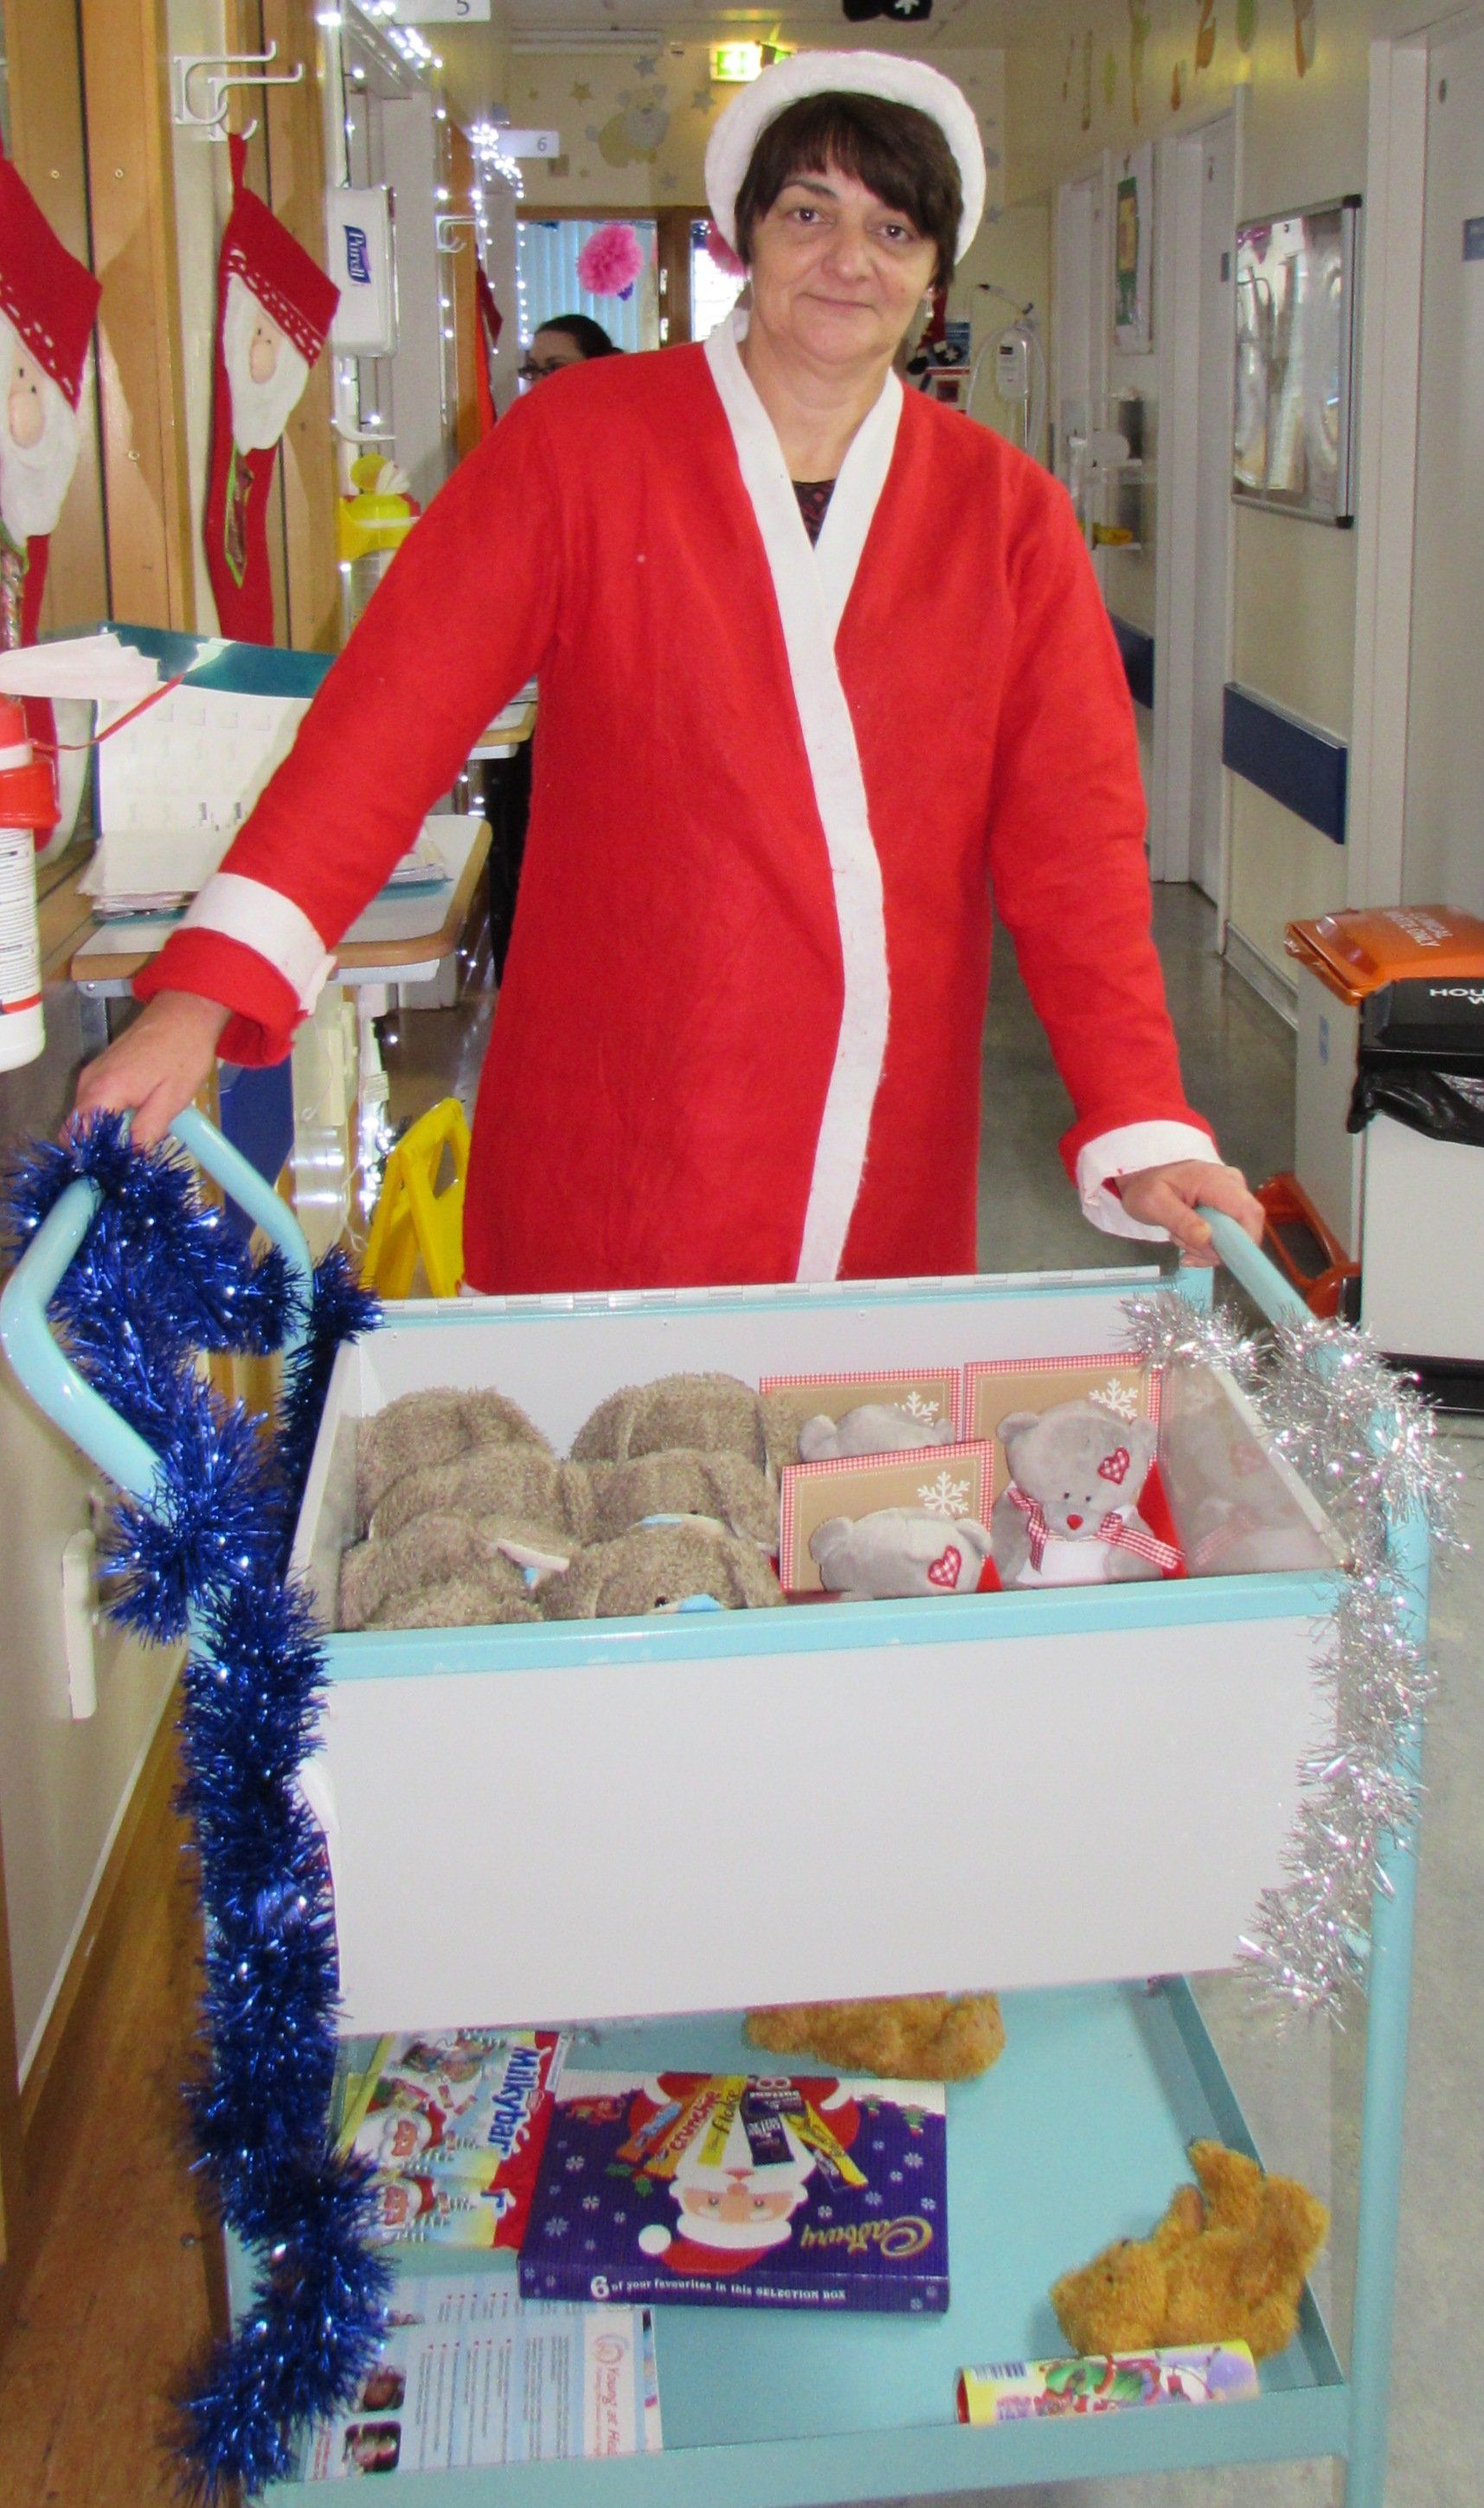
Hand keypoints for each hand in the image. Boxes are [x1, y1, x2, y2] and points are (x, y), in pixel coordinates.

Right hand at [70, 990, 230, 1147]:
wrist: (185, 1013)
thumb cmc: (183, 1054)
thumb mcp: (171, 1100)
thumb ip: (147, 1132)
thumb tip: (132, 1161)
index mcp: (103, 1091)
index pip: (80, 1137)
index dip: (94, 1158)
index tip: (113, 1172)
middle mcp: (89, 1082)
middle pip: (78, 1128)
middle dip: (98, 1148)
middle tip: (126, 1163)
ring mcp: (93, 1074)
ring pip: (86, 1116)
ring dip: (105, 1133)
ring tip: (133, 1145)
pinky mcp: (102, 1070)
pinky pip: (95, 1103)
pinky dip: (109, 1117)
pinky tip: (134, 1123)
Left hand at [1117, 1159, 1264, 1266]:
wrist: (1142, 1181)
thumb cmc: (1146, 1189)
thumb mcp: (1154, 1205)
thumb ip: (1181, 1221)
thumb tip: (1207, 1238)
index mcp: (1216, 1179)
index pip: (1249, 1212)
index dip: (1244, 1241)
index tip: (1217, 1258)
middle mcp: (1233, 1184)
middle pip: (1245, 1228)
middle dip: (1216, 1248)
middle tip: (1184, 1248)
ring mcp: (1233, 1194)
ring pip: (1237, 1236)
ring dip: (1208, 1248)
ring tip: (1179, 1236)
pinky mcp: (1228, 1206)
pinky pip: (1229, 1235)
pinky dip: (1209, 1245)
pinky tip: (1187, 1239)